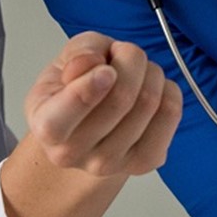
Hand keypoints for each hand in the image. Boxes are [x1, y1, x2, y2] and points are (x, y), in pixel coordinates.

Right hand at [22, 32, 180, 175]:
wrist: (88, 129)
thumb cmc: (74, 91)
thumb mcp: (65, 61)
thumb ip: (78, 54)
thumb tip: (93, 62)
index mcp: (46, 126)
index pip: (59, 120)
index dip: (88, 88)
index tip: (105, 68)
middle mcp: (74, 152)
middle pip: (120, 98)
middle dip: (130, 58)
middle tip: (123, 53)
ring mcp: (111, 162)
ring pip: (149, 102)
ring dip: (150, 71)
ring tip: (136, 72)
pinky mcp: (145, 162)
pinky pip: (170, 114)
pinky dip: (168, 90)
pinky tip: (152, 88)